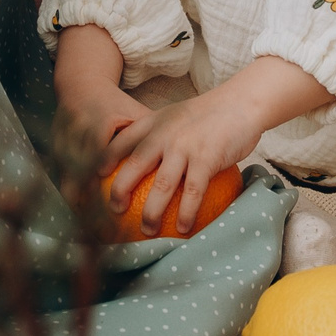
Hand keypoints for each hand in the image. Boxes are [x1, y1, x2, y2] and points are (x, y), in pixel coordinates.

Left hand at [102, 55, 327, 236]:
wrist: (241, 103)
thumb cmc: (210, 114)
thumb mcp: (177, 116)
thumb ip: (160, 134)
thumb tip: (147, 162)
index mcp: (154, 123)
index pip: (121, 141)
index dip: (104, 161)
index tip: (93, 179)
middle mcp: (164, 134)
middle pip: (134, 167)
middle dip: (119, 192)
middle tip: (113, 212)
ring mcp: (185, 147)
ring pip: (161, 186)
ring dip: (151, 212)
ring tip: (145, 231)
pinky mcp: (206, 159)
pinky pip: (192, 193)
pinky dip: (185, 213)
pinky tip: (183, 229)